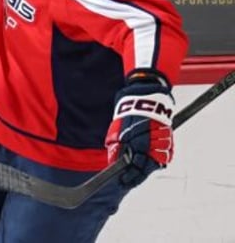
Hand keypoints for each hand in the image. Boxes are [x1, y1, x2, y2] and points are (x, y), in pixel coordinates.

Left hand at [105, 71, 174, 187]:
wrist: (146, 100)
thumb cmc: (129, 116)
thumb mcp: (116, 131)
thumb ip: (116, 149)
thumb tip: (113, 164)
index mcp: (139, 144)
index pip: (136, 168)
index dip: (129, 178)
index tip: (122, 182)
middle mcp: (153, 146)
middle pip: (146, 169)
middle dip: (137, 175)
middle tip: (127, 180)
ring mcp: (163, 145)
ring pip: (155, 164)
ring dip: (146, 166)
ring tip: (135, 165)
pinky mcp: (169, 142)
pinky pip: (163, 157)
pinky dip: (154, 159)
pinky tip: (146, 157)